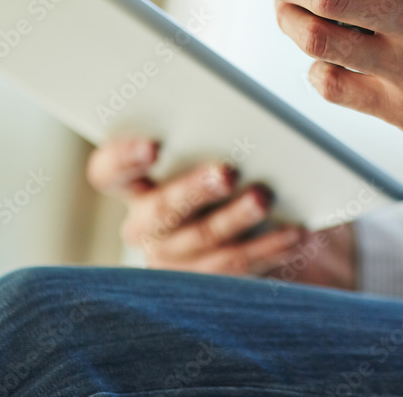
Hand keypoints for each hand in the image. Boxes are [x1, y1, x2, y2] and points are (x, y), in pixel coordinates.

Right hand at [86, 136, 356, 287]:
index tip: (153, 146)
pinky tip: (295, 233)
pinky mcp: (209, 285)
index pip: (108, 172)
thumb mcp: (217, 151)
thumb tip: (240, 117)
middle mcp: (147, 225)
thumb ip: (211, 137)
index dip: (123, 159)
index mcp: (136, 183)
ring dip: (236, 218)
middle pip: (161, 210)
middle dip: (194, 190)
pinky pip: (236, 267)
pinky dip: (268, 247)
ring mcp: (176, 259)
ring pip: (202, 240)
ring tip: (263, 199)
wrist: (270, 229)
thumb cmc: (237, 172)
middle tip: (227, 173)